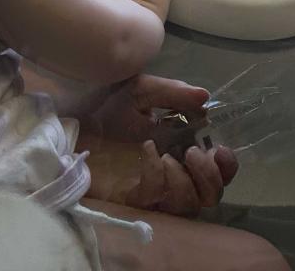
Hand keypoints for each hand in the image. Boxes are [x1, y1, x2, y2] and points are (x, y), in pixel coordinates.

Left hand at [78, 75, 238, 216]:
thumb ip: (172, 93)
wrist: (67, 122)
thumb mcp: (140, 90)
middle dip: (210, 177)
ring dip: (185, 181)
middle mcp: (172, 172)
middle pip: (210, 195)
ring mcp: (153, 188)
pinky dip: (158, 177)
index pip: (216, 168)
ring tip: (166, 155)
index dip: (227, 165)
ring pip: (189, 205)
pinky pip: (157, 200)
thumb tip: (205, 98)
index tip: (220, 149)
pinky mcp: (132, 199)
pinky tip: (148, 154)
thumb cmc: (103, 105)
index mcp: (180, 146)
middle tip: (194, 153)